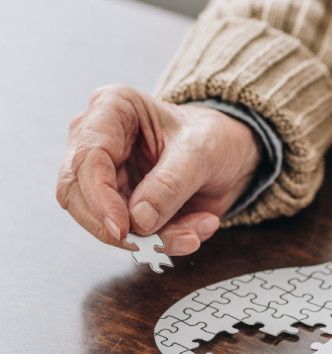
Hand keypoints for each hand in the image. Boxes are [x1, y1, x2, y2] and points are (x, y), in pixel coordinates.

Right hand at [56, 84, 261, 254]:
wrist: (231, 154)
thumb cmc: (213, 137)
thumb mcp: (201, 152)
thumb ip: (170, 184)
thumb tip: (138, 219)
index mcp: (112, 109)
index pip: (87, 158)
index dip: (99, 199)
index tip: (123, 228)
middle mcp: (99, 141)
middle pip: (78, 195)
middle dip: (117, 227)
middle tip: (154, 244)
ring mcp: (107, 176)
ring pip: (104, 222)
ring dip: (151, 239)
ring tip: (193, 234)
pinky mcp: (121, 204)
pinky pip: (131, 235)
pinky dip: (163, 241)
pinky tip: (196, 229)